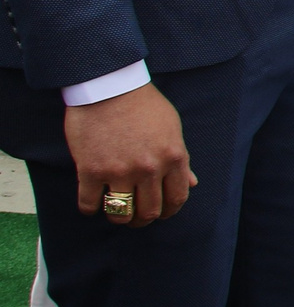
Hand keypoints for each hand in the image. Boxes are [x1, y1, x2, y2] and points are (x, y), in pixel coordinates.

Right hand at [66, 84, 193, 226]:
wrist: (109, 86)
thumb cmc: (143, 104)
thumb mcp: (172, 128)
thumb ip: (181, 159)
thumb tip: (192, 183)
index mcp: (173, 158)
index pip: (177, 199)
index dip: (169, 211)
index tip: (161, 213)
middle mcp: (149, 169)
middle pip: (149, 211)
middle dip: (143, 219)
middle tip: (136, 218)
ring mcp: (119, 171)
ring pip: (121, 213)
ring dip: (118, 218)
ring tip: (114, 212)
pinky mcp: (90, 170)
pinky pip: (89, 203)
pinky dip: (89, 208)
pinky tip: (92, 204)